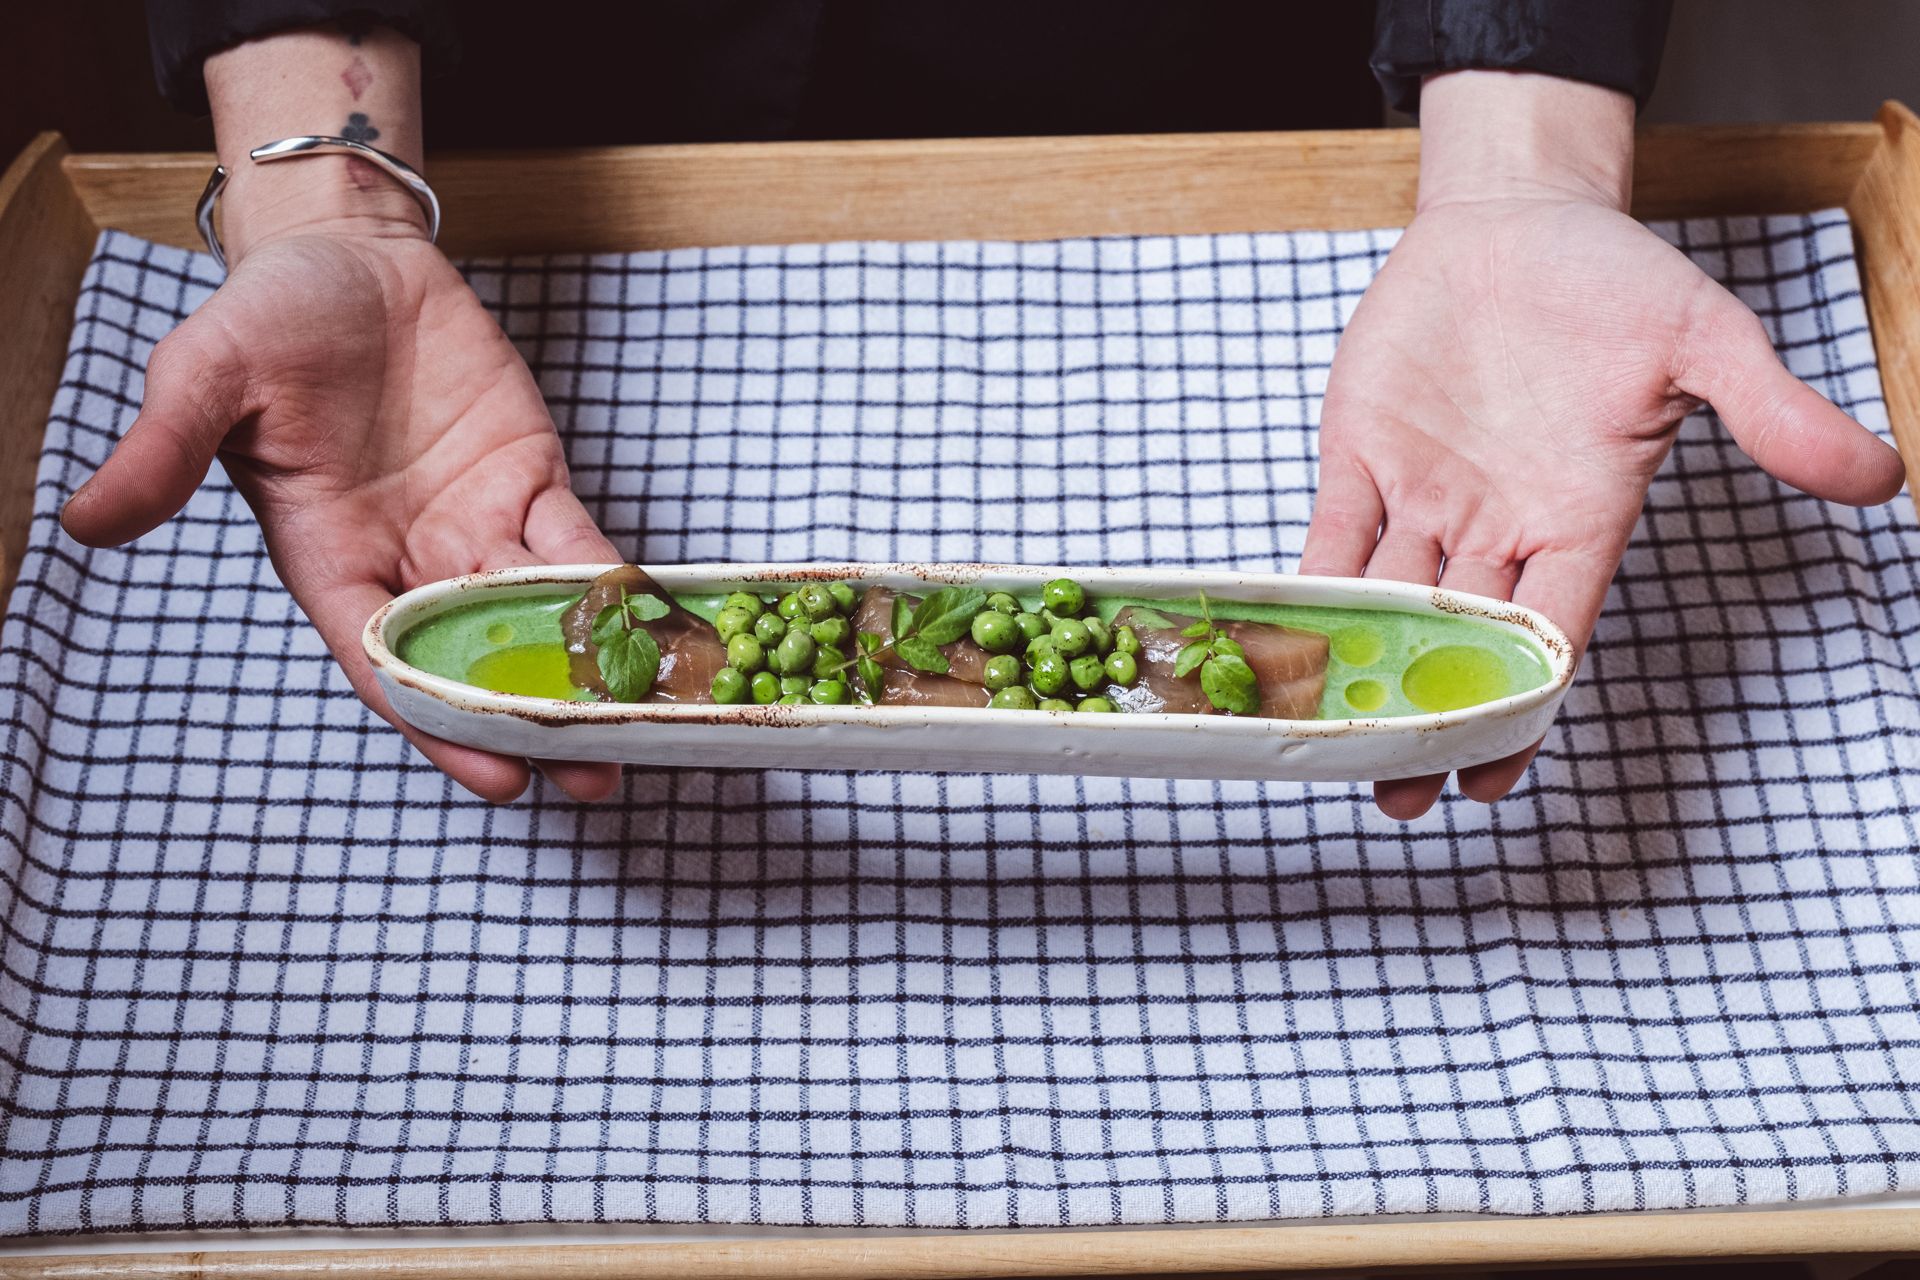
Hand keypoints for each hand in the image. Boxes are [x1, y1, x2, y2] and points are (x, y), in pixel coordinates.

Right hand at [60, 214, 622, 802]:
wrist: (348, 255)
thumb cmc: (270, 318)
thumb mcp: (206, 374)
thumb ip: (164, 450)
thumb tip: (83, 519)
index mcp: (329, 559)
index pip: (389, 661)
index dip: (442, 723)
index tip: (497, 778)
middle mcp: (408, 560)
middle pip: (479, 658)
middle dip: (538, 718)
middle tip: (599, 774)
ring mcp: (475, 525)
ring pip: (542, 615)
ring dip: (592, 669)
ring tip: (648, 725)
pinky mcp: (530, 481)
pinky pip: (579, 544)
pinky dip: (619, 585)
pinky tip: (661, 627)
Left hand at [1303, 73, 1904, 819]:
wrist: (1518, 215)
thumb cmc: (1613, 283)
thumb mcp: (1705, 341)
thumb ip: (1774, 414)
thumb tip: (1884, 478)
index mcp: (1577, 522)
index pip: (1547, 640)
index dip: (1516, 712)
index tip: (1487, 781)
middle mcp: (1495, 528)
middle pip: (1457, 648)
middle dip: (1426, 722)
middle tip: (1393, 800)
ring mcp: (1424, 497)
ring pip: (1385, 609)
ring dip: (1359, 675)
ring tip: (1328, 751)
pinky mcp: (1362, 456)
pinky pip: (1331, 535)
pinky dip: (1306, 587)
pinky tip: (1284, 641)